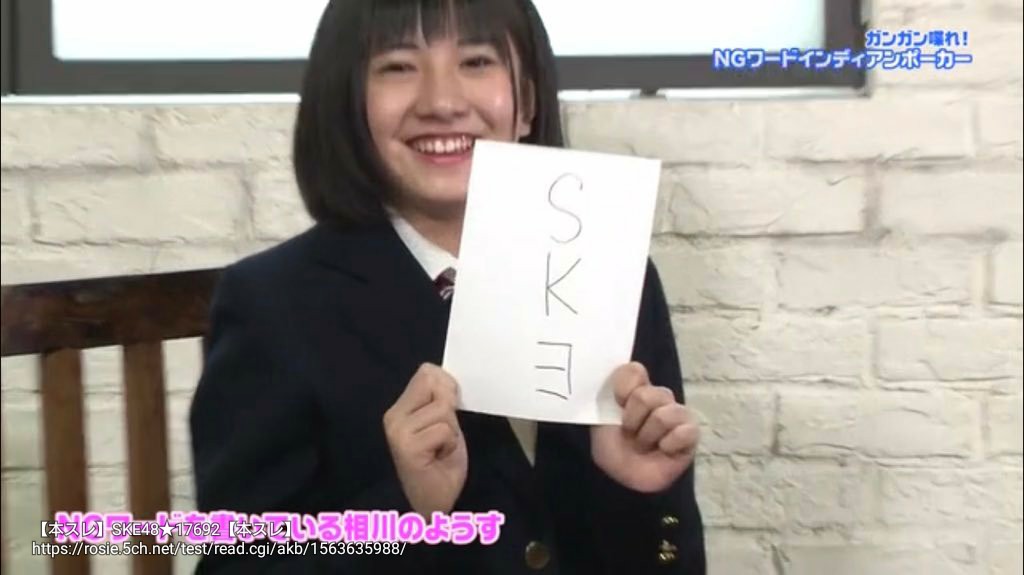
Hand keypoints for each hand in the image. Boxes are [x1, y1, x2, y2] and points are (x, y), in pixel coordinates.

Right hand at [383, 363, 467, 516]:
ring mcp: (397, 431)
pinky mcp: (407, 446)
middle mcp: (393, 416)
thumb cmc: (440, 462)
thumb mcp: (443, 422)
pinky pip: (444, 429)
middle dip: (449, 409)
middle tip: (443, 436)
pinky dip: (450, 443)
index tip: (448, 412)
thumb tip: (445, 376)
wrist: (434, 502)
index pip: (427, 372)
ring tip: (441, 448)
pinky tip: (439, 457)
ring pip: (443, 409)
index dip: (446, 387)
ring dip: (451, 431)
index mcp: (399, 407)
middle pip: (435, 385)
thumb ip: (441, 397)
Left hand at [590, 362, 698, 492]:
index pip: (634, 370)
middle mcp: (659, 398)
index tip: (617, 403)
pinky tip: (663, 451)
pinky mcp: (691, 434)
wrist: (622, 480)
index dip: (623, 388)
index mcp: (636, 389)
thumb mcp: (601, 419)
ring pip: (664, 414)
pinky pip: (683, 432)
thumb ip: (608, 393)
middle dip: (632, 420)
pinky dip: (667, 445)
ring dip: (647, 436)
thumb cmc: (612, 448)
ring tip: (644, 445)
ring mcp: (677, 414)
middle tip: (629, 433)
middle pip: (648, 395)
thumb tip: (622, 371)